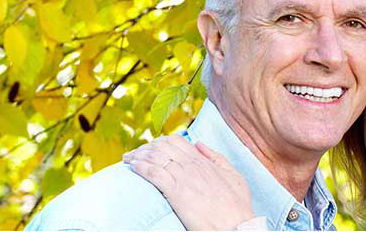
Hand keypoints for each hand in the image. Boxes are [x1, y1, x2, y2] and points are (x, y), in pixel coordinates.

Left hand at [123, 135, 254, 229]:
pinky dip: (141, 168)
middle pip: (163, 146)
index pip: (177, 142)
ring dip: (139, 155)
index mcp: (204, 161)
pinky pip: (154, 173)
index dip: (161, 141)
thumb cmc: (238, 205)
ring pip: (156, 157)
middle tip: (134, 153)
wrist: (236, 224)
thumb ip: (217, 158)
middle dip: (146, 147)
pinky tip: (132, 167)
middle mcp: (192, 165)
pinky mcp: (177, 192)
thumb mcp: (234, 175)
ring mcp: (184, 177)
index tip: (151, 146)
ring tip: (128, 159)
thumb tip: (199, 144)